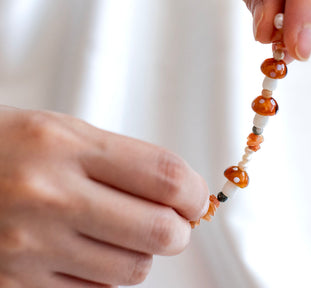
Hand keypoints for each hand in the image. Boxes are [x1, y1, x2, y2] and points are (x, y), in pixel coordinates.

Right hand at [0, 106, 208, 286]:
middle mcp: (50, 196)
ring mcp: (30, 246)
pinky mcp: (15, 283)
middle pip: (158, 231)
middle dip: (179, 230)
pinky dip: (106, 274)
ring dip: (142, 253)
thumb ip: (126, 163)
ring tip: (125, 232)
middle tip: (174, 221)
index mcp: (67, 146)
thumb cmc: (13, 145)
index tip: (196, 198)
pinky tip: (90, 249)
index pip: (164, 175)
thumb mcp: (68, 134)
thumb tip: (180, 195)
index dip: (194, 192)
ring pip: (131, 269)